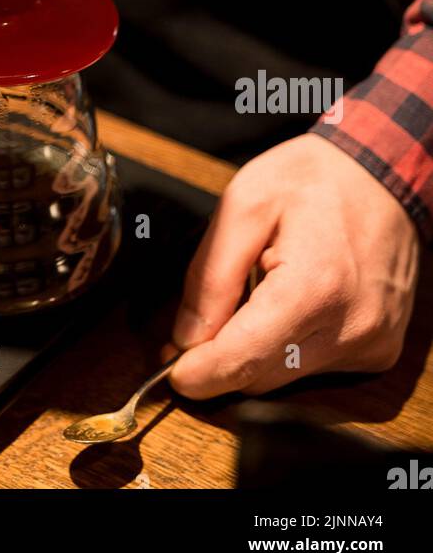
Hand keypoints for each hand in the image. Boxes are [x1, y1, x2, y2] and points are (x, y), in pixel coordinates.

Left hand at [167, 133, 419, 396]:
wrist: (381, 175)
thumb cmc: (313, 179)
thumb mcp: (244, 205)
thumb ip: (211, 275)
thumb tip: (186, 336)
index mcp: (316, 287)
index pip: (245, 357)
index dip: (200, 372)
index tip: (171, 374)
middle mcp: (351, 326)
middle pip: (262, 377)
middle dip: (220, 361)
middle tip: (189, 336)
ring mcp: (371, 343)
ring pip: (287, 376)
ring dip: (255, 353)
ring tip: (249, 300)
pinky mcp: (378, 350)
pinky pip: (315, 366)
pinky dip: (288, 346)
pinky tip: (286, 307)